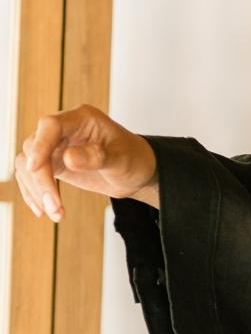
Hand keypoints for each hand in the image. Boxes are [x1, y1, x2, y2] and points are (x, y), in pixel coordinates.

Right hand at [15, 105, 159, 221]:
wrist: (138, 173)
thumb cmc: (135, 160)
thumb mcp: (122, 160)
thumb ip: (97, 157)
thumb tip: (68, 158)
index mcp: (82, 119)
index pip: (51, 126)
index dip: (40, 145)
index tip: (35, 168)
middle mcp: (65, 130)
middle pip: (34, 147)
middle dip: (40, 179)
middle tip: (54, 207)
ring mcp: (57, 146)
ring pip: (29, 163)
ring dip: (36, 190)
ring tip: (55, 214)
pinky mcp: (55, 163)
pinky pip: (33, 176)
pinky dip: (34, 193)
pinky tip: (44, 211)